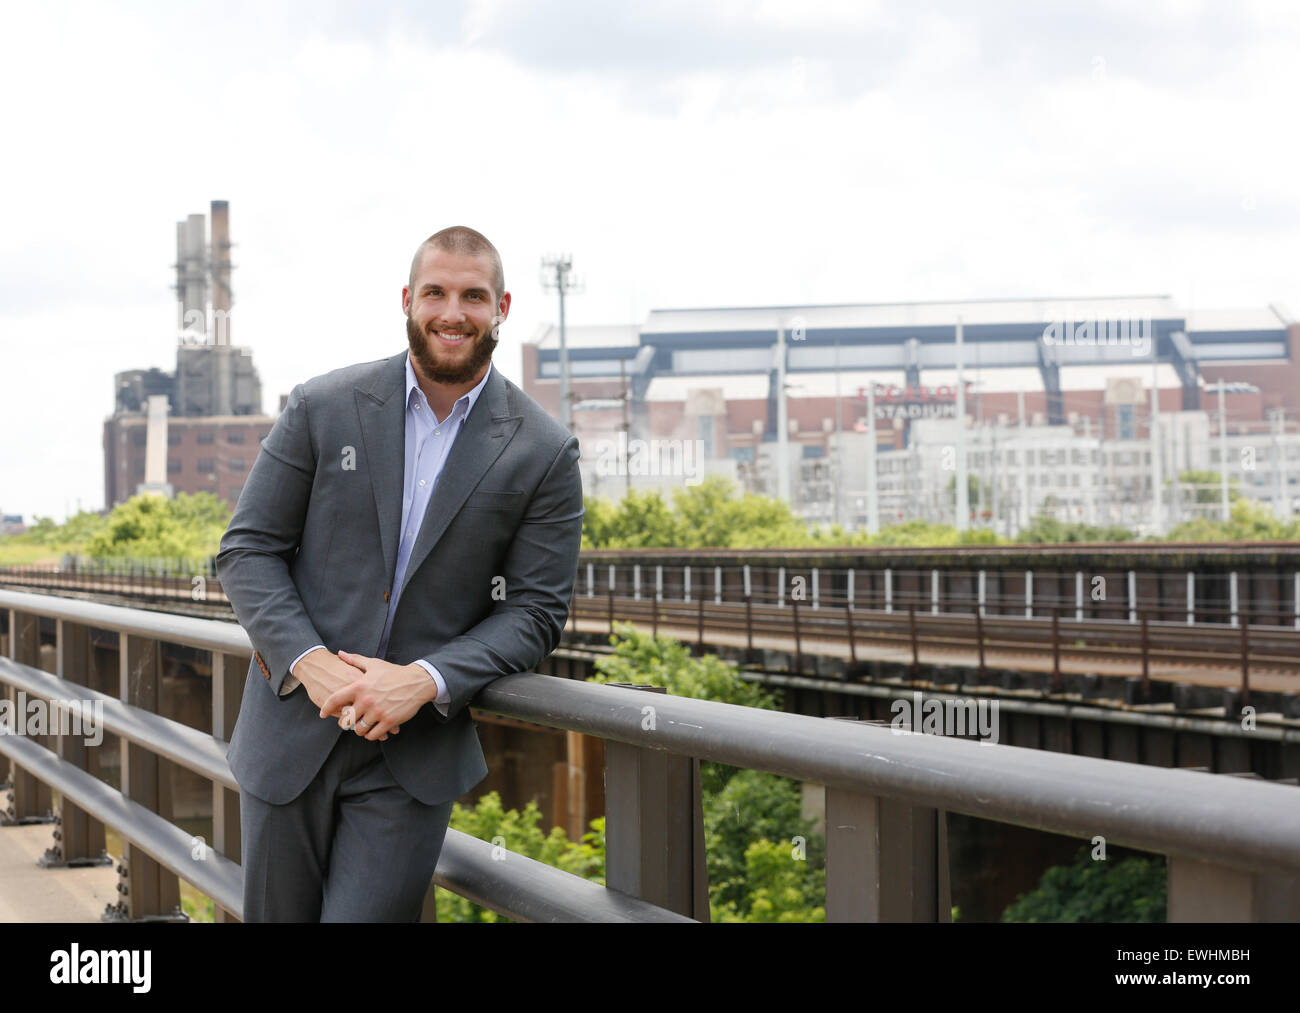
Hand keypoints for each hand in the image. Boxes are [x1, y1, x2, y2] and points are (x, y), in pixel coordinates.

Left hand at [320, 651, 438, 741]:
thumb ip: (355, 660)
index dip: (326, 708)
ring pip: (359, 729)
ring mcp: (378, 712)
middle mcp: (367, 700)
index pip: (335, 700)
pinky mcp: (389, 721)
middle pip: (346, 719)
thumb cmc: (394, 673)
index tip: (322, 714)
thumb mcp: (373, 664)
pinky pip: (373, 734)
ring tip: (362, 726)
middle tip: (350, 721)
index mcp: (360, 686)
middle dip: (346, 722)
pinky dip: (372, 734)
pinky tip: (374, 729)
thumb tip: (340, 653)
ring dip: (359, 730)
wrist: (417, 682)